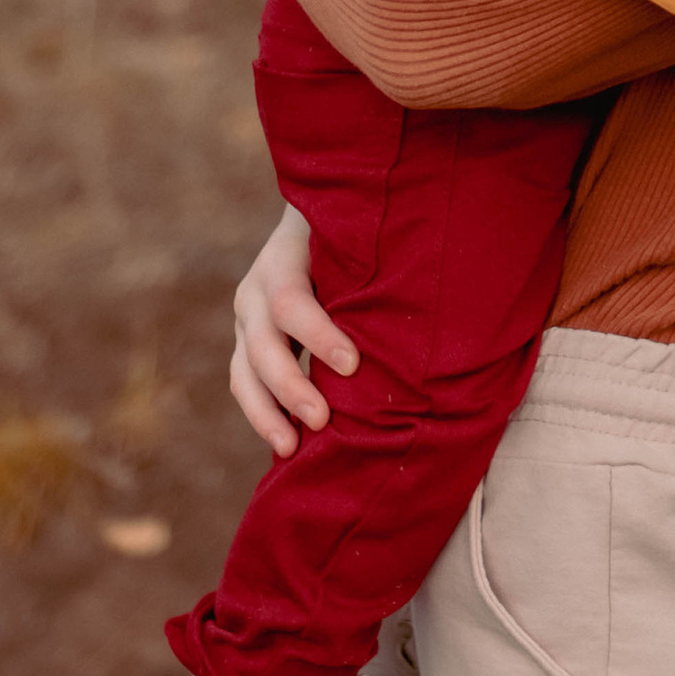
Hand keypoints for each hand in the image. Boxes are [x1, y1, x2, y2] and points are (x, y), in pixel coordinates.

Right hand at [229, 204, 359, 455]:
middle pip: (262, 344)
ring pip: (244, 372)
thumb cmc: (352, 238)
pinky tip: (287, 444)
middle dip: (290, 385)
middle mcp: (254, 291)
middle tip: (322, 419)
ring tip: (291, 448)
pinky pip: (245, 385)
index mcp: (282, 259)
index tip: (353, 365)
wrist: (312, 227)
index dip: (317, 335)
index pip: (289, 301)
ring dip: (266, 413)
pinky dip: (264, 415)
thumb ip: (372, 266)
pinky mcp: (247, 347)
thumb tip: (430, 305)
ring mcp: (246, 322)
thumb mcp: (355, 242)